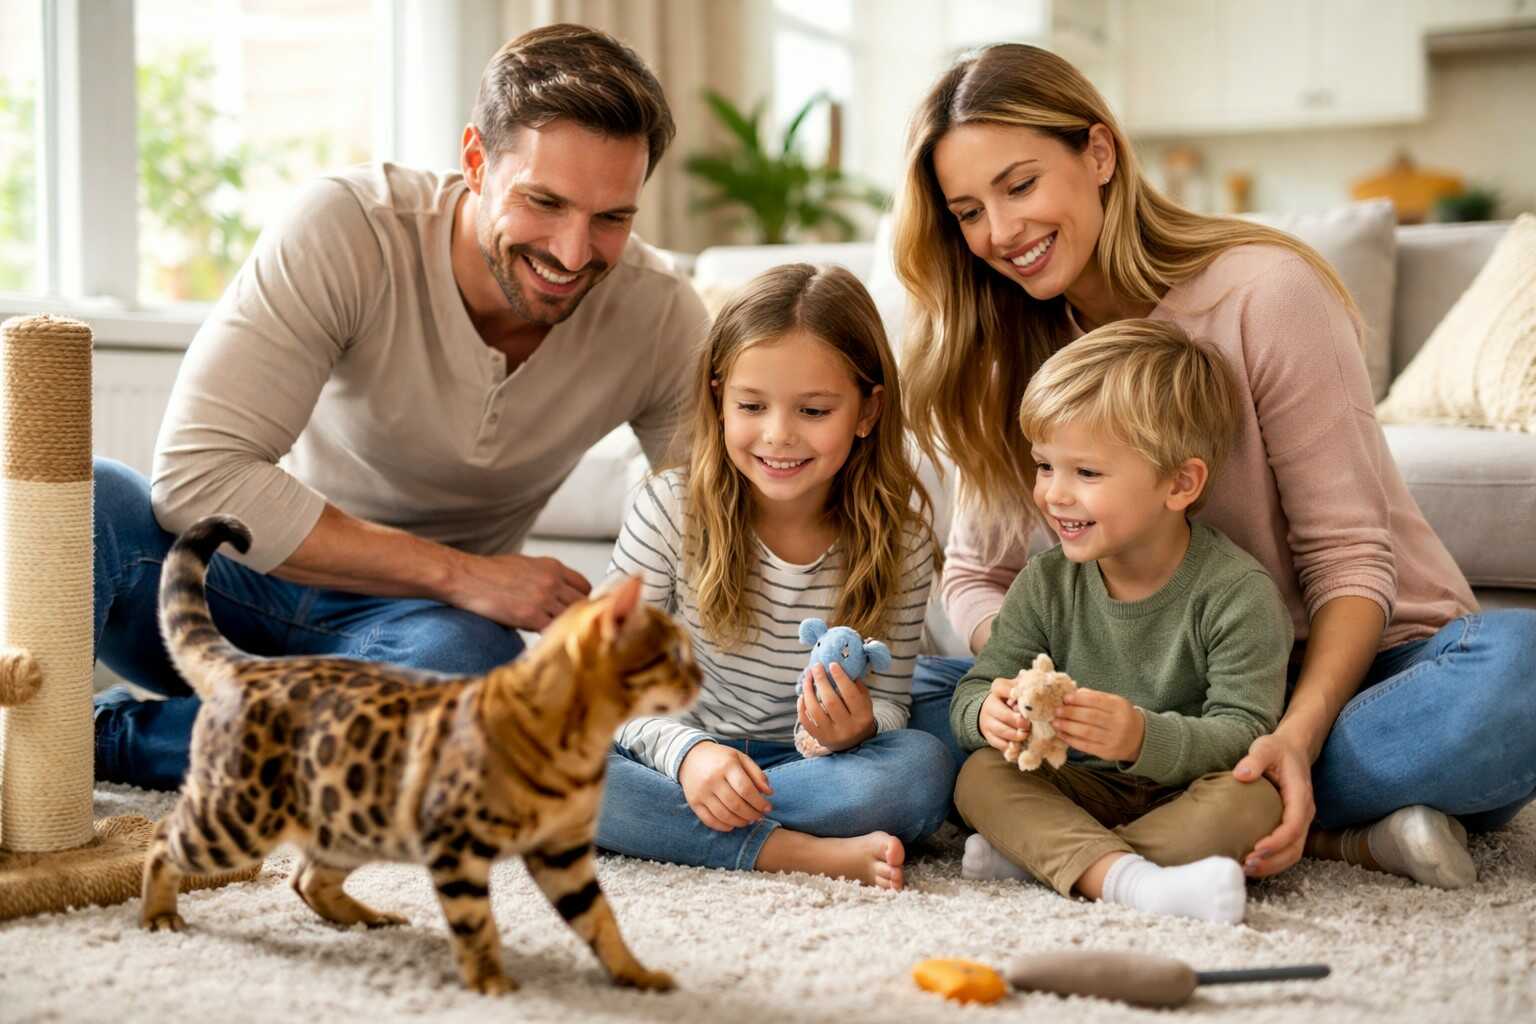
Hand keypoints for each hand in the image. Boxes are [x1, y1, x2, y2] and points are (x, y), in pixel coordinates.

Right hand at [442, 552, 590, 630]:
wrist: (466, 577)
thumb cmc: (490, 572)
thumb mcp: (525, 565)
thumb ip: (545, 577)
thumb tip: (557, 593)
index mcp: (553, 566)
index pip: (584, 586)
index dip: (583, 600)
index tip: (578, 610)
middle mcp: (552, 581)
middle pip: (581, 603)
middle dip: (577, 616)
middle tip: (570, 627)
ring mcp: (543, 598)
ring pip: (569, 618)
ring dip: (563, 628)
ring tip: (557, 636)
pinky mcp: (530, 615)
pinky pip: (552, 630)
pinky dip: (550, 636)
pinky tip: (544, 639)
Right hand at [677, 742, 773, 831]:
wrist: (690, 756)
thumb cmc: (720, 758)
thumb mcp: (740, 758)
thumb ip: (757, 774)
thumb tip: (769, 793)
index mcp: (726, 765)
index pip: (746, 789)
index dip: (759, 802)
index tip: (767, 808)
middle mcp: (712, 779)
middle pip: (736, 805)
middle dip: (751, 814)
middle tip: (759, 817)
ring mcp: (701, 792)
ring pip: (724, 815)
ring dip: (740, 822)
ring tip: (748, 821)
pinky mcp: (693, 802)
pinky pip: (709, 820)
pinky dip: (723, 826)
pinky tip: (733, 825)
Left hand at [797, 663, 876, 752]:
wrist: (855, 743)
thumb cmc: (858, 716)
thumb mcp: (865, 702)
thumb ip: (856, 686)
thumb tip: (842, 667)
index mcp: (863, 716)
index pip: (850, 694)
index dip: (840, 678)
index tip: (832, 664)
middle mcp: (848, 728)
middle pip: (830, 701)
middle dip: (821, 681)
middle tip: (816, 667)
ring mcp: (832, 735)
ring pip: (815, 710)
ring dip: (808, 691)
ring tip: (807, 678)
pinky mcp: (820, 738)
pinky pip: (805, 721)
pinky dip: (801, 707)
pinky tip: (802, 696)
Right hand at [978, 677, 1027, 752]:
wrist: (989, 711)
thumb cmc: (1009, 699)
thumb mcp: (1015, 687)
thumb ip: (1025, 684)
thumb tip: (1039, 681)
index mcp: (997, 690)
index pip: (1002, 688)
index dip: (1015, 693)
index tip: (1026, 700)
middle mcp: (989, 706)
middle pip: (1005, 715)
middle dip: (1021, 721)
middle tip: (1030, 723)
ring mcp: (988, 723)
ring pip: (1003, 732)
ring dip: (1018, 735)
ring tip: (1027, 734)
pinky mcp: (989, 737)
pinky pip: (1001, 745)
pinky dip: (1013, 746)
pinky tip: (1021, 744)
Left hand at [1052, 689, 1143, 762]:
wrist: (1139, 738)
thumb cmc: (1120, 716)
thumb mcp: (1114, 703)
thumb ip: (1095, 697)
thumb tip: (1072, 693)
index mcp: (1119, 706)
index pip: (1097, 700)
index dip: (1079, 699)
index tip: (1065, 698)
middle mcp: (1118, 723)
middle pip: (1090, 717)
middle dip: (1070, 713)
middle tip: (1057, 710)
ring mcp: (1113, 739)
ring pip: (1086, 732)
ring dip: (1067, 726)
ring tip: (1055, 722)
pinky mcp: (1107, 752)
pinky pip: (1085, 746)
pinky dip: (1071, 740)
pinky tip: (1061, 734)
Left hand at [1234, 732, 1315, 876]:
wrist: (1293, 750)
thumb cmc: (1277, 750)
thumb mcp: (1265, 748)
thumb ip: (1254, 759)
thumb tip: (1241, 775)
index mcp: (1300, 796)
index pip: (1294, 826)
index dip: (1277, 841)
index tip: (1256, 848)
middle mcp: (1305, 813)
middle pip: (1295, 847)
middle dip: (1273, 860)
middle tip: (1246, 864)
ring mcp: (1300, 821)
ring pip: (1293, 852)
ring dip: (1272, 865)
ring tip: (1247, 868)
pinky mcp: (1292, 825)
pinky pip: (1287, 848)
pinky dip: (1272, 860)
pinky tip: (1252, 862)